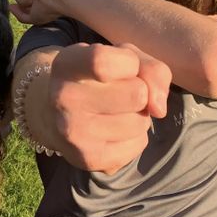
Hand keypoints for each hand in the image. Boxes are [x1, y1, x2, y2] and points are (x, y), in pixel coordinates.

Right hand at [48, 42, 170, 172]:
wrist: (56, 114)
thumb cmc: (97, 78)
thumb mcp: (122, 57)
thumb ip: (151, 70)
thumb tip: (159, 109)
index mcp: (67, 65)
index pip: (105, 62)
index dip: (129, 63)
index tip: (123, 67)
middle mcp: (64, 98)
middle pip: (137, 94)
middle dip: (140, 92)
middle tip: (118, 93)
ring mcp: (74, 132)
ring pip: (140, 122)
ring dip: (137, 116)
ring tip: (113, 113)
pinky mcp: (88, 159)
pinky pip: (138, 145)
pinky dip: (134, 138)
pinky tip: (112, 132)